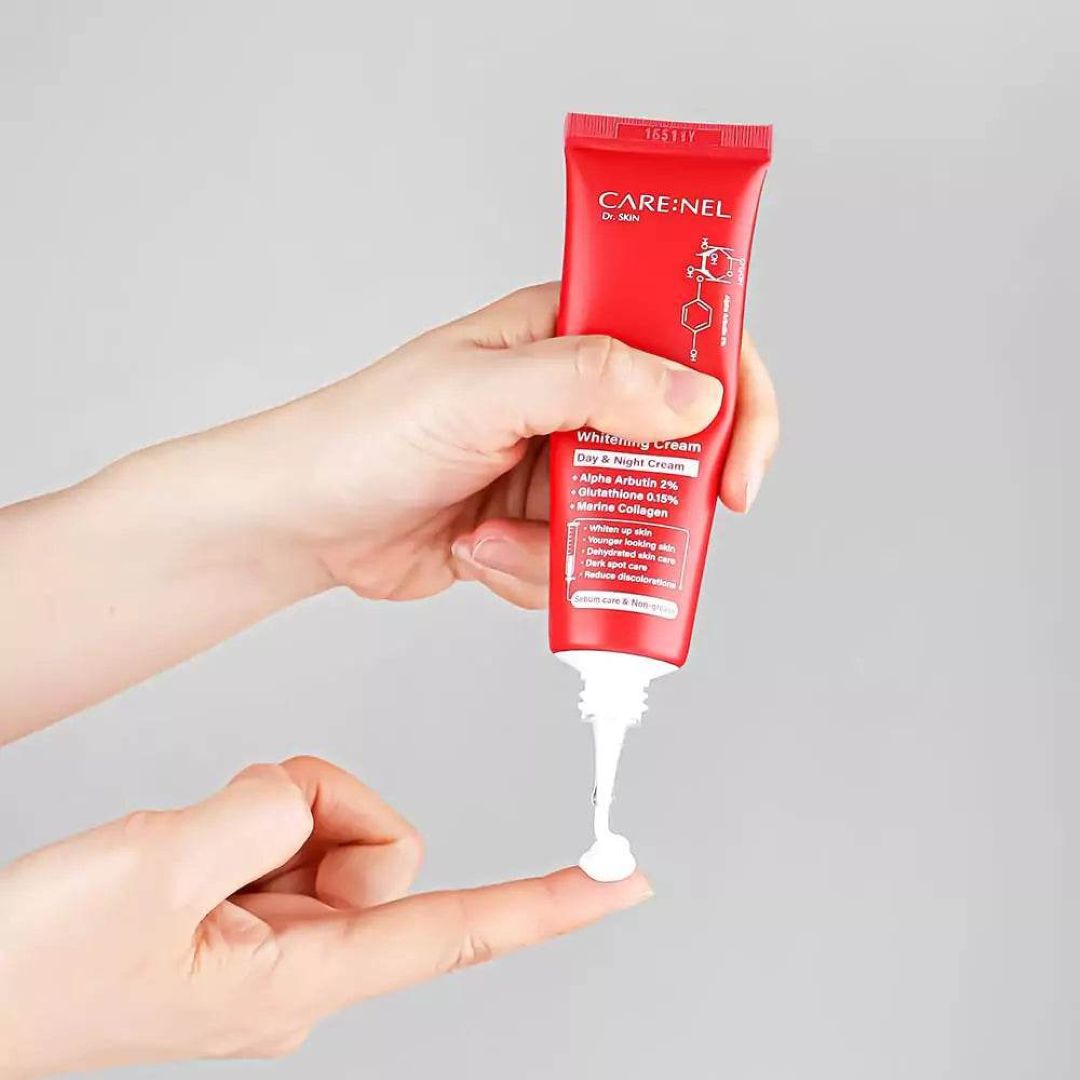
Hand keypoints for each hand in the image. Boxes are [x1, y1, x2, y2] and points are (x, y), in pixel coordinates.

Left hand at [0, 283, 778, 734]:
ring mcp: (558, 467)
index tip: (738, 464)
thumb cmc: (370, 434)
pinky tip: (474, 550)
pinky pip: (582, 565)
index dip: (732, 395)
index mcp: (568, 332)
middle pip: (674, 447)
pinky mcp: (539, 527)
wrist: (307, 521)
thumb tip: (696, 393)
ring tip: (488, 535)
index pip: (687, 337)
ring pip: (630, 522)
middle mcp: (574, 396)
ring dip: (564, 549)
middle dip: (647, 504)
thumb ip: (591, 381)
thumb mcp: (483, 392)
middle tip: (601, 525)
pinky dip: (531, 574)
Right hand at [0, 756, 650, 1074]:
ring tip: (188, 849)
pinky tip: (188, 849)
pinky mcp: (247, 913)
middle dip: (315, 804)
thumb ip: (264, 814)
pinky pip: (286, 830)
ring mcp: (277, 939)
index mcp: (302, 978)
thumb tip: (302, 796)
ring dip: (267, 808)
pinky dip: (246, 816)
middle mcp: (306, 965)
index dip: (549, 907)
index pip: (457, 935)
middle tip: (224, 827)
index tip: (621, 883)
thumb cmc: (38, 965)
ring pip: (331, 826)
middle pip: (381, 845)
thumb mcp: (157, 866)